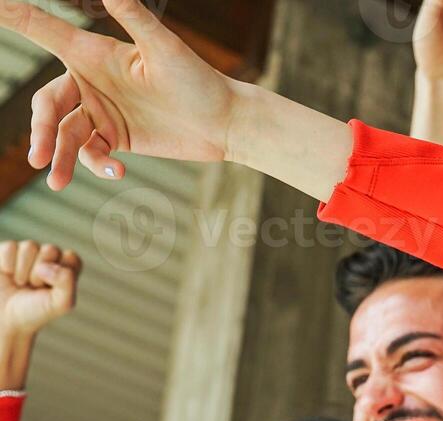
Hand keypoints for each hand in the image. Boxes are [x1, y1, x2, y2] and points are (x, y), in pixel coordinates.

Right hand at [0, 241, 79, 337]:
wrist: (5, 319)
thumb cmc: (35, 312)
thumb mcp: (61, 304)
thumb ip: (67, 283)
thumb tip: (45, 265)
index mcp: (66, 268)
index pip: (71, 257)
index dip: (60, 274)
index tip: (51, 289)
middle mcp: (48, 257)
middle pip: (51, 249)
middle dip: (40, 273)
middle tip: (34, 287)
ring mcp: (27, 252)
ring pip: (30, 246)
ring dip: (23, 270)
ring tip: (21, 283)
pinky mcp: (7, 251)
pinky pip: (10, 247)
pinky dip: (8, 265)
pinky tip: (7, 275)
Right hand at [1, 0, 239, 189]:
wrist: (223, 121)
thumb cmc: (198, 79)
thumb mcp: (165, 49)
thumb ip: (136, 19)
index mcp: (93, 54)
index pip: (44, 32)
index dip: (16, 18)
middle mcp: (89, 82)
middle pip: (47, 104)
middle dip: (41, 130)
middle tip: (38, 157)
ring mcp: (100, 113)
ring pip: (65, 135)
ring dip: (61, 158)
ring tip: (57, 182)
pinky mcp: (114, 139)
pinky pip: (92, 154)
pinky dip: (99, 165)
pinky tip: (118, 170)